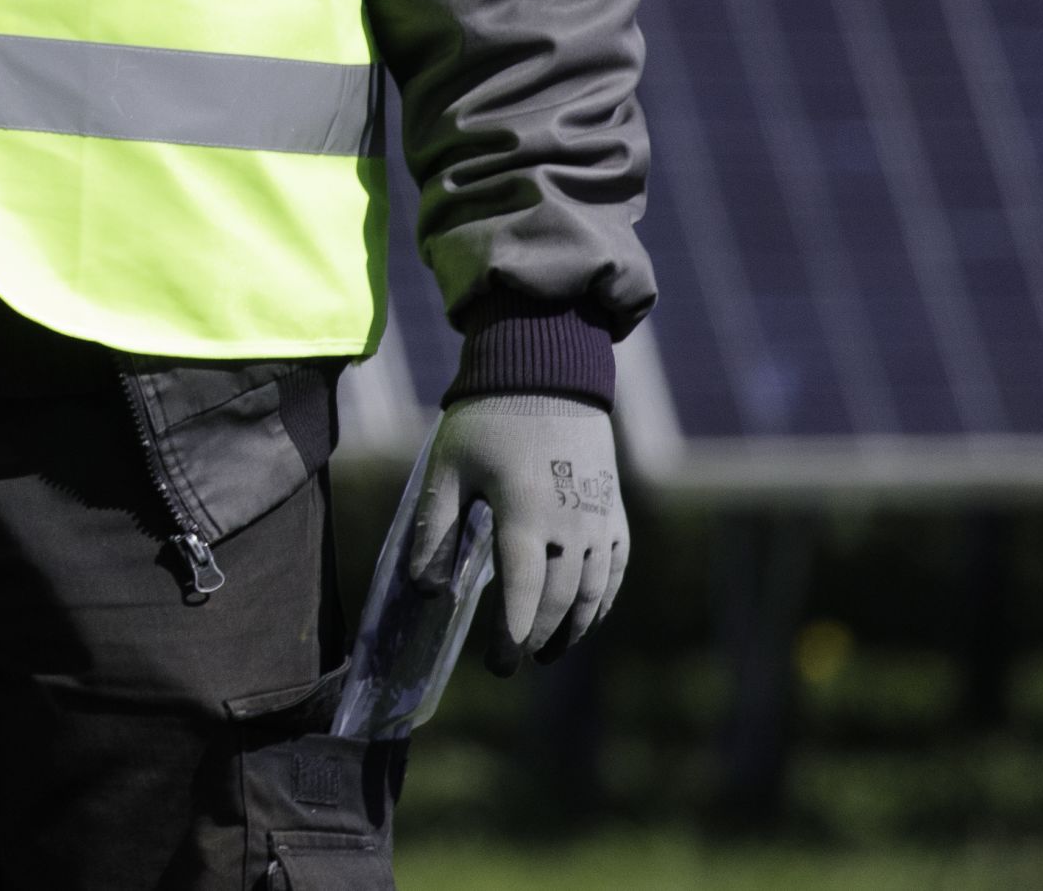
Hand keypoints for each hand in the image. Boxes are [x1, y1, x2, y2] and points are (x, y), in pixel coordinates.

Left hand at [416, 393, 626, 670]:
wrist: (545, 375)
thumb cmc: (487, 421)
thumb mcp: (447, 468)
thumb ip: (436, 529)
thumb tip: (428, 590)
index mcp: (524, 511)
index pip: (522, 590)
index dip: (511, 634)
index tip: (499, 666)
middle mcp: (570, 522)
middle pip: (559, 599)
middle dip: (535, 637)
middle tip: (512, 663)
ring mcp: (598, 518)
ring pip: (593, 591)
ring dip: (572, 628)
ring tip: (545, 652)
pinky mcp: (613, 510)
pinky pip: (614, 569)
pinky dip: (602, 601)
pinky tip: (584, 618)